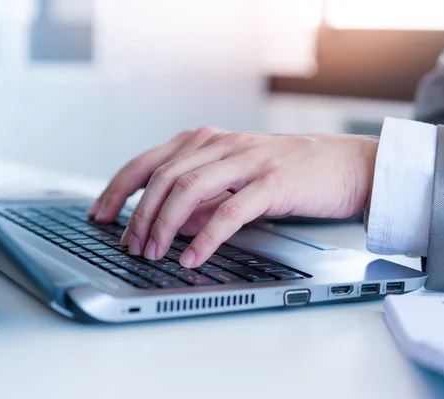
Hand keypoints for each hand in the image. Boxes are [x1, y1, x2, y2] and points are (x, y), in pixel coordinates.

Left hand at [88, 127, 378, 267]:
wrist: (345, 164)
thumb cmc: (288, 173)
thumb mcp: (235, 179)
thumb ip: (201, 197)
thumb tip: (166, 223)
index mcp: (208, 141)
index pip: (148, 162)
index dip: (117, 188)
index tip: (98, 214)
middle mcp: (222, 144)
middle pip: (163, 177)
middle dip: (138, 215)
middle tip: (129, 246)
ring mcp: (247, 161)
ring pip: (189, 189)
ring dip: (163, 224)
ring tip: (153, 253)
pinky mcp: (273, 182)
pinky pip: (230, 211)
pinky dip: (205, 237)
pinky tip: (191, 257)